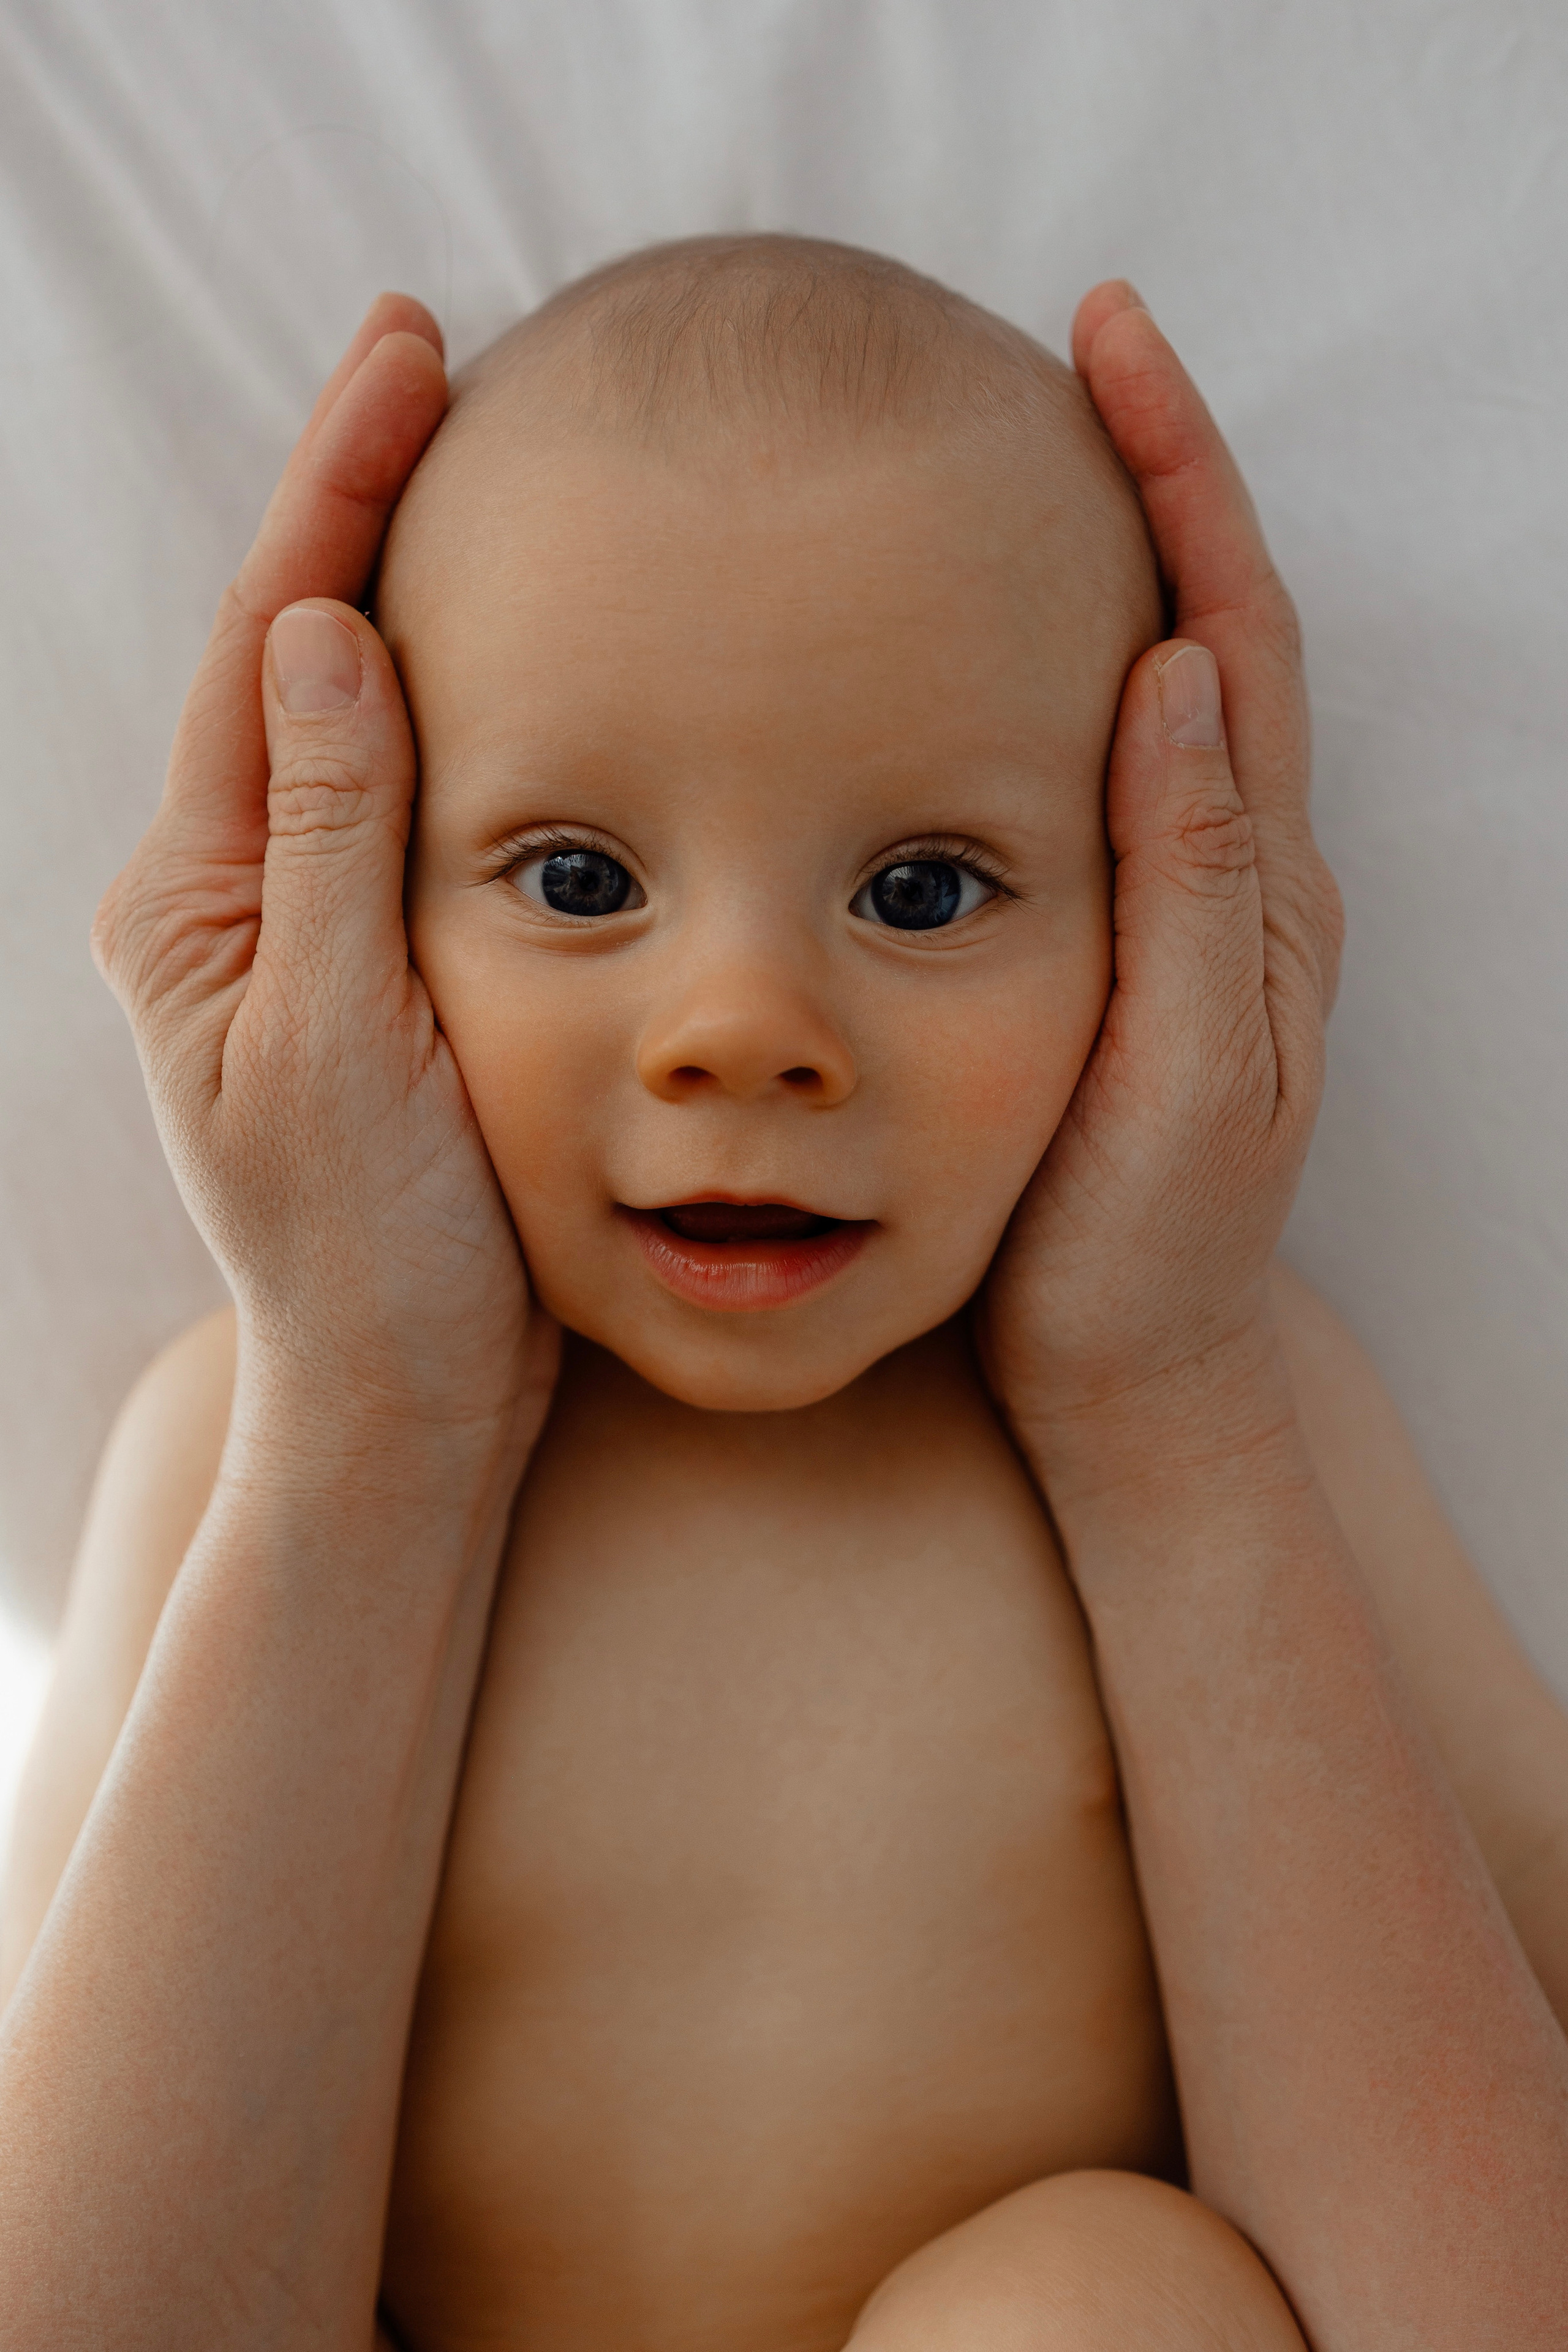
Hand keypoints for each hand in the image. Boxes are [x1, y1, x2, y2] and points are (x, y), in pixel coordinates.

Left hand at [93, 296, 556, 1456]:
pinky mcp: (373, 965)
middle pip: (294, 658)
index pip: (265, 652)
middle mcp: (234, 898)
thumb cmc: (369, 1253)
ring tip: (470, 460)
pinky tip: (512, 648)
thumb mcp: (341, 1042)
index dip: (335, 495)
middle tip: (434, 359)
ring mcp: (301, 929)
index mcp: (197, 903)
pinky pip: (409, 799)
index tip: (405, 353)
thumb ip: (331, 838)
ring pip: (354, 720)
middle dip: (358, 507)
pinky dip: (455, 703)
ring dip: (406, 586)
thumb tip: (315, 629)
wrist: (405, 1397)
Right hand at [979, 283, 1342, 1476]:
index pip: (1231, 635)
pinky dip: (1064, 675)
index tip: (1109, 348)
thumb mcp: (1177, 1076)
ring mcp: (1185, 910)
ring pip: (1158, 691)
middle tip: (1071, 355)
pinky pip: (1104, 773)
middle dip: (1156, 480)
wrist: (1132, 1373)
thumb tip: (1174, 672)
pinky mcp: (1126, 946)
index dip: (1180, 483)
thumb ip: (1187, 886)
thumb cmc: (1144, 1249)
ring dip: (1114, 563)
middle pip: (1209, 628)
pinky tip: (982, 651)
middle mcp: (1237, 878)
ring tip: (1026, 460)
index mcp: (1254, 891)